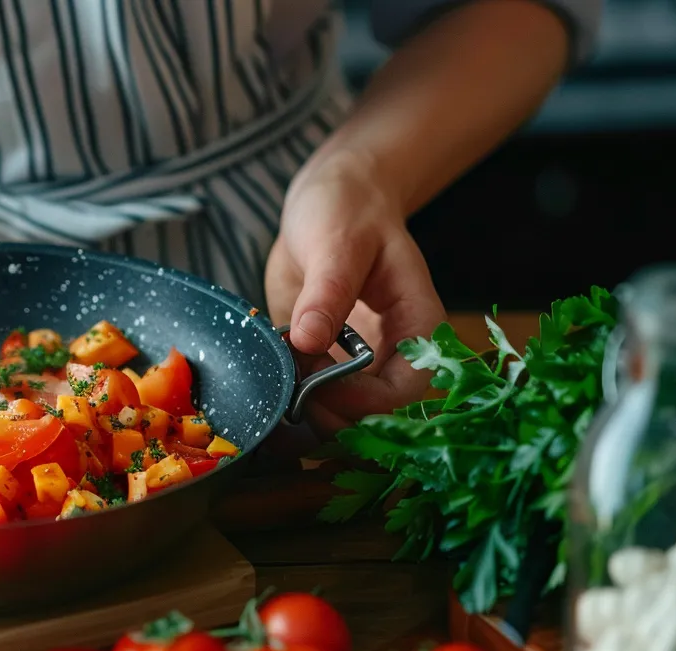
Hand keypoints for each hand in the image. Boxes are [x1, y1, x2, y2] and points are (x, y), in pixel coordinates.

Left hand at [265, 153, 446, 434]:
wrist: (329, 202)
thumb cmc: (348, 211)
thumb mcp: (339, 243)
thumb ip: (328, 291)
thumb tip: (311, 341)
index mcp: (416, 328)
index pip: (405, 389)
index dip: (365, 401)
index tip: (316, 386)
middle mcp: (392, 356)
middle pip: (373, 417)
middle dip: (329, 418)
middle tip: (282, 397)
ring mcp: (356, 366)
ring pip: (341, 419)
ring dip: (304, 422)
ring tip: (267, 400)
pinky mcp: (321, 366)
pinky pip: (310, 402)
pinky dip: (286, 410)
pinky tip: (259, 401)